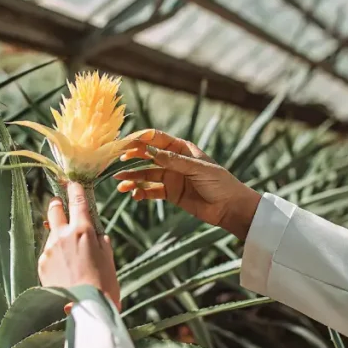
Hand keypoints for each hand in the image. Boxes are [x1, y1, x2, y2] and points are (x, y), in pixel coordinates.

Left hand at [39, 182, 120, 310]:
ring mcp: (49, 250)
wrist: (86, 308)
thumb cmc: (104, 284)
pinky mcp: (42, 264)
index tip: (72, 183)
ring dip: (59, 236)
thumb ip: (99, 239)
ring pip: (51, 233)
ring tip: (71, 255)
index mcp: (83, 230)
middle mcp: (62, 235)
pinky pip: (48, 252)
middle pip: (54, 209)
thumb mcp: (108, 256)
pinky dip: (55, 255)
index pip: (77, 200)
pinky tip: (65, 269)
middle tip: (62, 206)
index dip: (74, 189)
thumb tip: (94, 231)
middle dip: (58, 205)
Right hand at [115, 130, 261, 239]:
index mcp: (182, 148)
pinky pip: (151, 191)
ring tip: (119, 183)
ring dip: (132, 178)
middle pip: (147, 156)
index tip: (125, 143)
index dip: (140, 139)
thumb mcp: (198, 169)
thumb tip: (150, 151)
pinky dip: (141, 192)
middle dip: (131, 158)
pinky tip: (133, 195)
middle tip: (117, 161)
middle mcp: (174, 161)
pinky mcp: (171, 193)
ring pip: (146, 175)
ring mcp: (171, 177)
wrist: (230, 207)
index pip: (156, 139)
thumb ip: (174, 161)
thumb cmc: (220, 183)